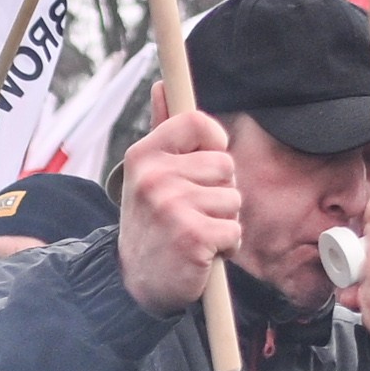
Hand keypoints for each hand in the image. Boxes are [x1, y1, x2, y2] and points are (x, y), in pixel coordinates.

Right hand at [114, 105, 241, 316]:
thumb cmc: (151, 226)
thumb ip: (162, 131)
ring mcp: (172, 206)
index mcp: (144, 155)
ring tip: (195, 234)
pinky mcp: (193, 236)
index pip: (198, 123)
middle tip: (191, 213)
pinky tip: (202, 254)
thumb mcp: (148, 176)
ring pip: (233, 199)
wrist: (135, 285)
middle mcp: (155, 177)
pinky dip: (226, 247)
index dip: (214, 143)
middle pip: (225, 165)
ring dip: (223, 222)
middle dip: (219, 192)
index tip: (205, 166)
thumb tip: (163, 85)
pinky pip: (234, 230)